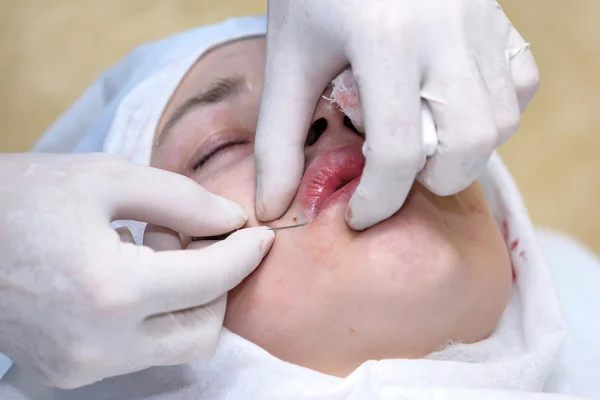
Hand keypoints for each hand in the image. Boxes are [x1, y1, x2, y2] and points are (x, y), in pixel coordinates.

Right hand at [0, 153, 273, 387]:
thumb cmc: (20, 195)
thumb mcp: (106, 177)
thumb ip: (182, 198)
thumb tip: (233, 218)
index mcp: (110, 290)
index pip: (210, 279)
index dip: (244, 253)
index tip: (260, 234)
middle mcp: (99, 344)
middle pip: (203, 330)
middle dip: (217, 283)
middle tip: (193, 237)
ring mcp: (81, 366)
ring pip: (175, 345)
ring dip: (187, 300)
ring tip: (153, 249)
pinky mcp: (68, 371)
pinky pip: (140, 350)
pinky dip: (155, 315)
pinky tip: (132, 273)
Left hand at [255, 0, 538, 229]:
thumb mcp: (289, 61)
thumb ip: (278, 139)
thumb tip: (272, 206)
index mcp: (385, 39)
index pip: (399, 149)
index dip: (379, 199)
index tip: (360, 215)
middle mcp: (445, 31)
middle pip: (468, 143)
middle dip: (432, 180)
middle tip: (397, 176)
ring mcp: (480, 22)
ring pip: (500, 121)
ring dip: (464, 154)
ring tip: (423, 144)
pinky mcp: (498, 17)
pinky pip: (521, 84)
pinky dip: (494, 115)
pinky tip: (453, 110)